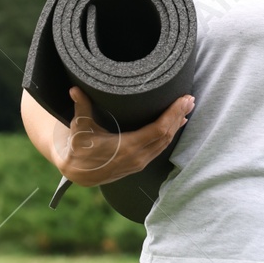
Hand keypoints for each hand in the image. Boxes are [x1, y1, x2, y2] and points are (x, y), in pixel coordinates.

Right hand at [52, 86, 191, 186]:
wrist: (78, 173)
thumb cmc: (79, 148)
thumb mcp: (80, 127)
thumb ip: (81, 106)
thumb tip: (74, 89)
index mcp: (127, 147)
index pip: (159, 130)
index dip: (173, 114)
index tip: (182, 100)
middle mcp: (138, 157)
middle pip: (166, 135)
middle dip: (179, 115)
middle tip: (189, 98)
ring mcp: (140, 162)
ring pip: (166, 143)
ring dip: (176, 124)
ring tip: (186, 107)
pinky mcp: (140, 163)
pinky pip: (160, 148)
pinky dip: (170, 134)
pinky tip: (176, 124)